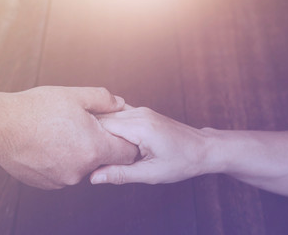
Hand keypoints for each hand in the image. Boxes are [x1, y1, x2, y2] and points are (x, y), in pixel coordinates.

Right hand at [0, 87, 137, 188]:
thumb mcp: (75, 96)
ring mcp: (64, 179)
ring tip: (62, 133)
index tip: (116, 131)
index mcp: (94, 148)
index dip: (125, 140)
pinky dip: (63, 160)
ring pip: (83, 166)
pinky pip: (65, 172)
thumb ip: (104, 99)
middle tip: (83, 126)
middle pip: (104, 159)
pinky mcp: (49, 183)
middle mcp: (81, 170)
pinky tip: (49, 145)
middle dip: (100, 144)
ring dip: (79, 152)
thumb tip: (120, 103)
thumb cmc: (36, 109)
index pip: (128, 153)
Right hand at [91, 106, 221, 184]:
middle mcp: (139, 114)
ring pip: (109, 115)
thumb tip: (94, 177)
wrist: (203, 149)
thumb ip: (121, 174)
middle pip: (103, 118)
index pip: (102, 126)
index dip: (90, 139)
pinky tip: (108, 140)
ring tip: (95, 146)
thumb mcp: (151, 174)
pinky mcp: (143, 113)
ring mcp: (142, 111)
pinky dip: (111, 125)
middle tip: (84, 152)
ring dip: (100, 129)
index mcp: (141, 127)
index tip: (83, 153)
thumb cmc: (182, 162)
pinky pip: (119, 115)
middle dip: (92, 133)